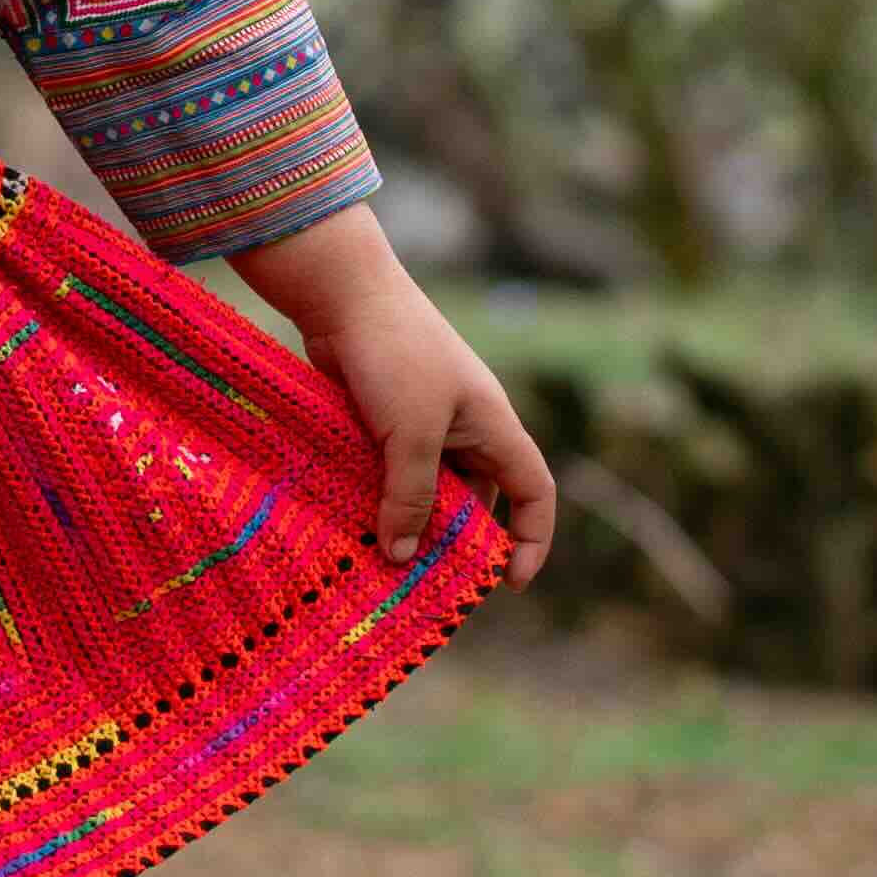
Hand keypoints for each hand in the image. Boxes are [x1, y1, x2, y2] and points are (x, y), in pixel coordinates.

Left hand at [241, 211, 559, 579]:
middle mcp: (464, 427)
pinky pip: (391, 471)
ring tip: (384, 563)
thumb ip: (410, 497)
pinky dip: (380, 498)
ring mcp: (422, 422)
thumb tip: (401, 557)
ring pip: (427, 488)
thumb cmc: (395, 355)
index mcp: (493, 426)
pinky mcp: (382, 419)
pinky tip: (355, 525)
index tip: (510, 582)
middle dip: (457, 541)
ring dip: (410, 522)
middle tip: (428, 583)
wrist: (342, 293)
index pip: (534, 491)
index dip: (532, 538)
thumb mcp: (411, 434)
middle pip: (476, 498)